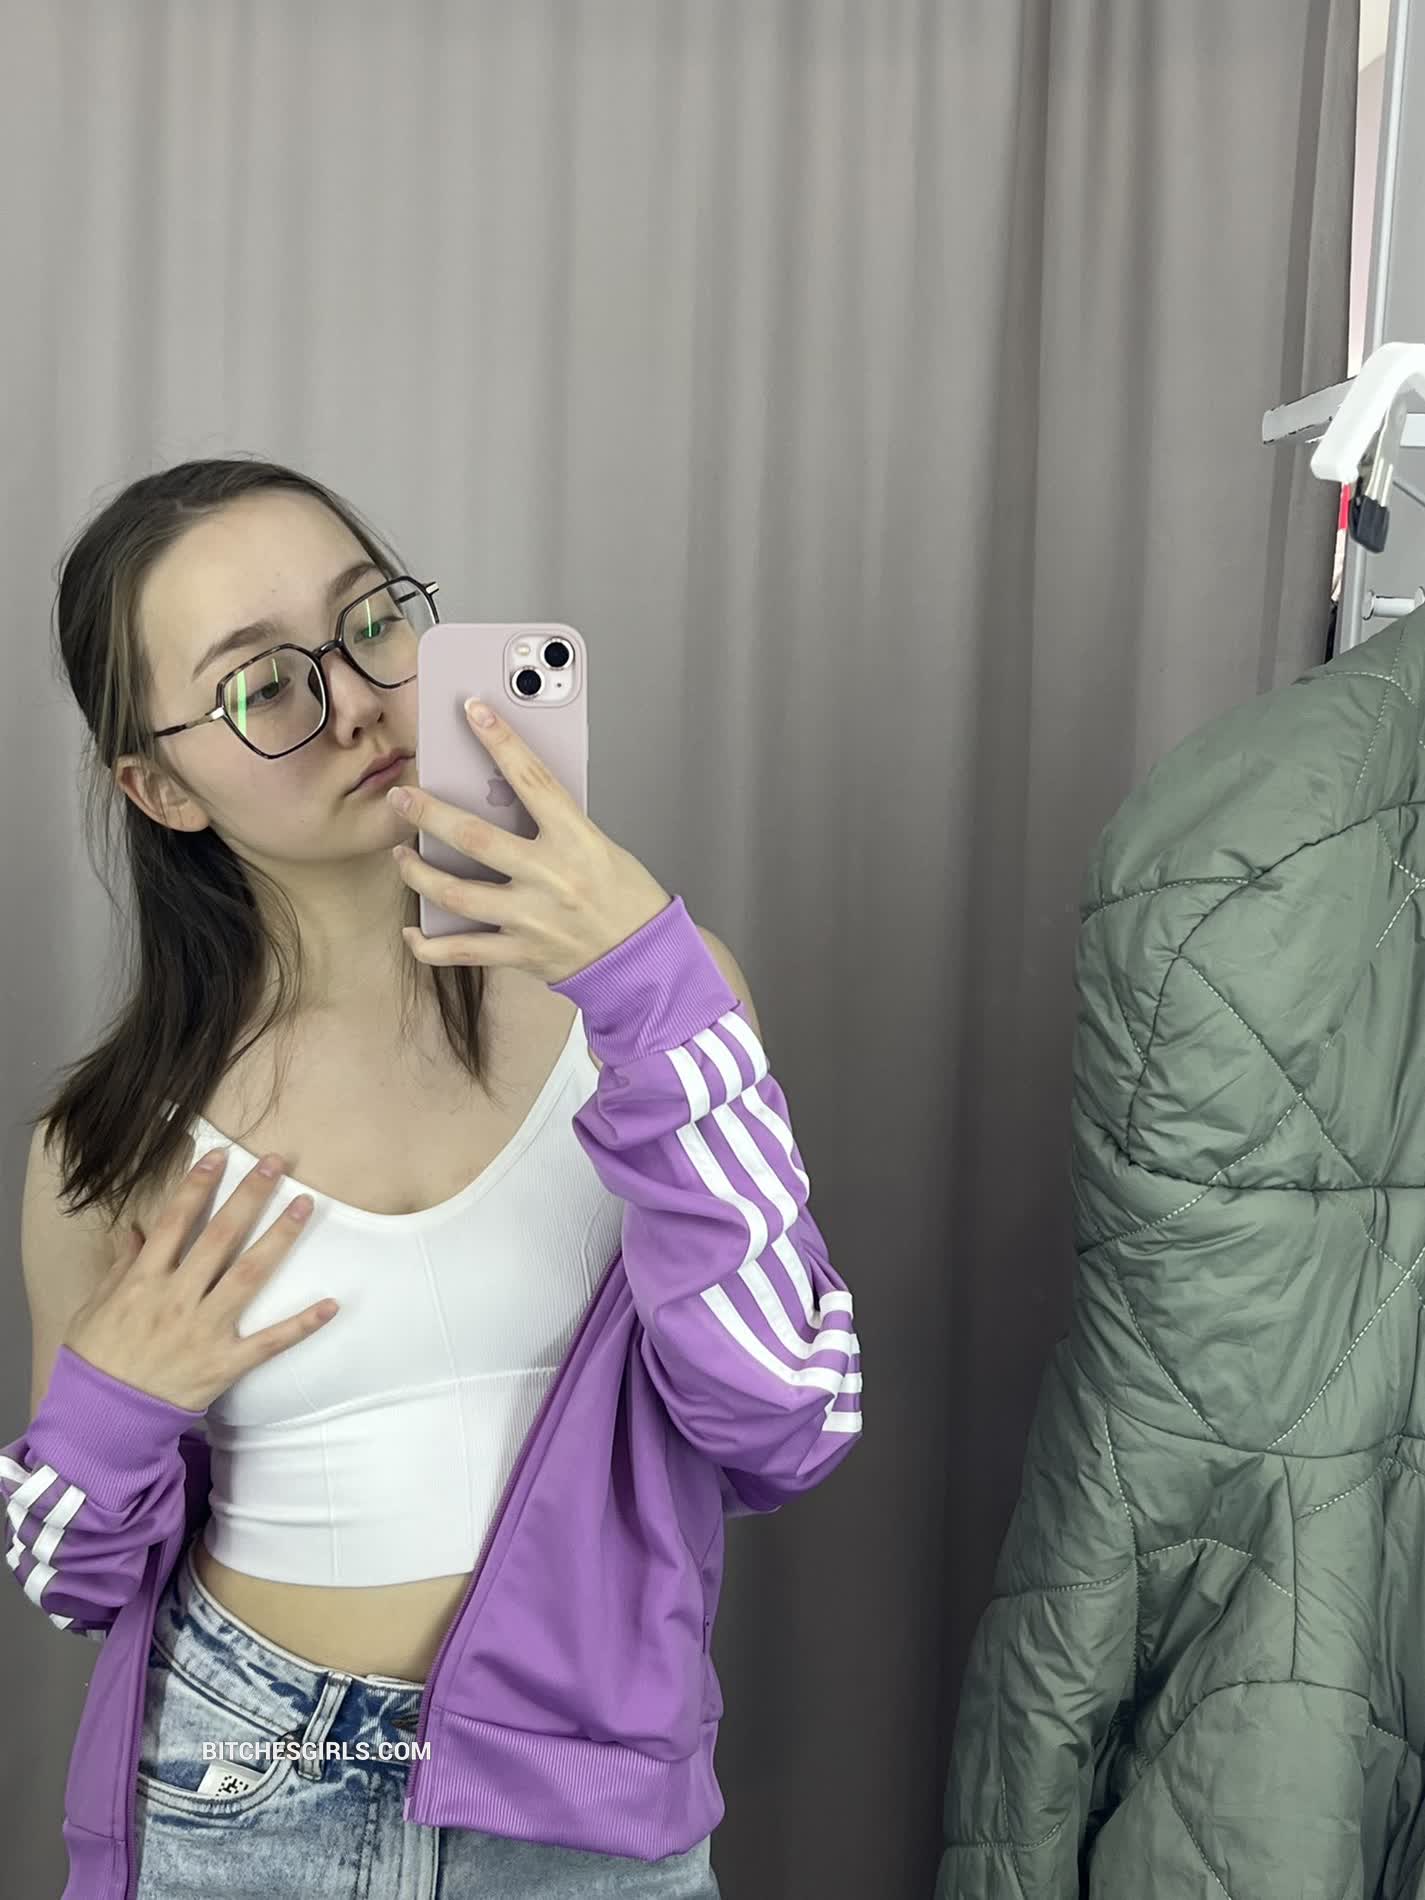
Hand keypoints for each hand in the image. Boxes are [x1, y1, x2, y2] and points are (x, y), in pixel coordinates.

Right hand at [63, 1150, 335, 1412]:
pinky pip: (269, 1342)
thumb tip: (135, 1230)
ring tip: (303, 1205)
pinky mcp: (224, 1363)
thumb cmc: (95, 1360)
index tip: (220, 1154)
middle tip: (276, 1163)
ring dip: (279, 1238)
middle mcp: (176, 1299)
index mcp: (143, 1281)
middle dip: (250, 1195)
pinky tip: (331, 1304)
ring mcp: (203, 1330)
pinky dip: (302, 1325)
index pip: (175, 1222)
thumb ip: (120, 1267)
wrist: (100, 1420)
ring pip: (249, 1275)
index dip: (198, 1185)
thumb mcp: (95, 1307)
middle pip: (220, 1236)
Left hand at [386, 697, 671, 982]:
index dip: (501, 740)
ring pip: (455, 893)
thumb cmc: (627, 899)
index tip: (474, 711)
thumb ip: (555, 825)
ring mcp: (531, 918)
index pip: (532, 779)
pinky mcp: (520, 953)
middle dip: (428, 814)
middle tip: (402, 797)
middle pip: (473, 837)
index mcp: (577, 841)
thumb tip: (504, 801)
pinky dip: (430, 945)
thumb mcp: (600, 846)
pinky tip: (412, 932)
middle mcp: (550, 878)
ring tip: (402, 855)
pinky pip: (461, 951)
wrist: (647, 959)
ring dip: (418, 872)